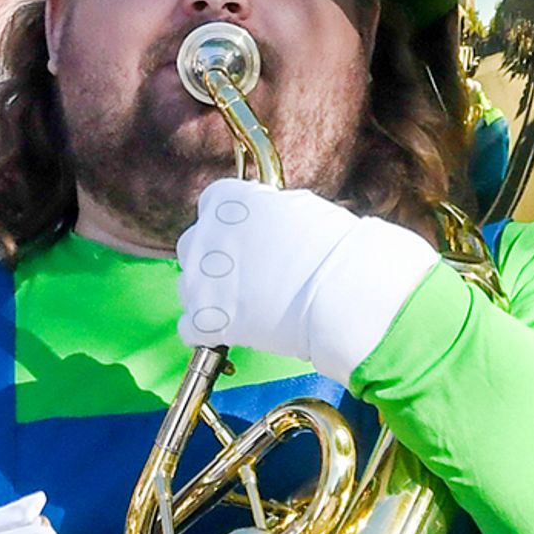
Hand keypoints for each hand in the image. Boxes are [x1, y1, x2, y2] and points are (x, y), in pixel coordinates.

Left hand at [176, 180, 436, 379]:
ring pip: (191, 287)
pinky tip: (235, 331)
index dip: (233, 225)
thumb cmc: (332, 248)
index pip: (214, 205)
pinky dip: (209, 333)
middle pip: (196, 246)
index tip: (250, 240)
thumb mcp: (299, 208)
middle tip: (249, 276)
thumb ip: (268, 210)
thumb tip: (266, 214)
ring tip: (248, 306)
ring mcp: (199, 279)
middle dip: (216, 260)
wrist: (342, 295)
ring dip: (211, 296)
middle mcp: (204, 235)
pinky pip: (191, 328)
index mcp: (226, 200)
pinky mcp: (203, 320)